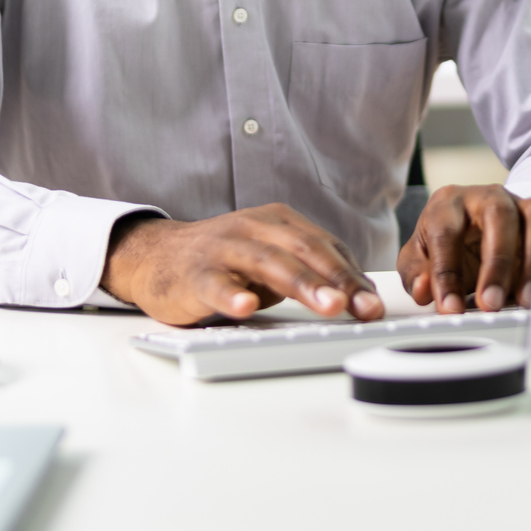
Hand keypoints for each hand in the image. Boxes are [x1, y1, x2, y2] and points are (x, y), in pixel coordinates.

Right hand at [103, 205, 386, 326]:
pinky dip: (232, 295)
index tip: (374, 307)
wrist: (156, 256)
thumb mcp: (272, 261)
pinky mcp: (195, 273)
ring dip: (302, 285)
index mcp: (280, 223)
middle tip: (361, 308)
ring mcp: (224, 249)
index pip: (326, 249)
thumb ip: (310, 274)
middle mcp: (255, 228)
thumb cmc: (225, 261)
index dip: (353, 278)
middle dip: (337, 280)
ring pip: (268, 264)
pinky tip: (245, 307)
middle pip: (304, 251)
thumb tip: (360, 299)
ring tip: (328, 306)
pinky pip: (216, 284)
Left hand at [397, 185, 530, 313]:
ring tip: (525, 300)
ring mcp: (515, 201)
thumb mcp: (419, 258)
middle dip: (496, 263)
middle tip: (491, 303)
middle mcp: (484, 196)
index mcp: (447, 203)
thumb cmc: (445, 240)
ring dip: (530, 262)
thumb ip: (416, 275)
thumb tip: (424, 291)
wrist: (472, 222)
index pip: (445, 234)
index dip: (447, 274)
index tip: (450, 308)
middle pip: (496, 216)